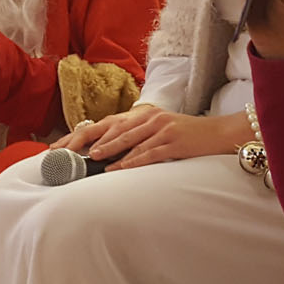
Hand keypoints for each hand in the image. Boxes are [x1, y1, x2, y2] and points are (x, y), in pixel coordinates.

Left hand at [60, 107, 248, 171]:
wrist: (219, 134)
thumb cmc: (186, 136)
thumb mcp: (159, 131)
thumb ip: (136, 138)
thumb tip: (107, 155)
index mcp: (142, 115)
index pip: (106, 124)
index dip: (83, 134)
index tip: (64, 146)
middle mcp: (149, 118)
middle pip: (113, 130)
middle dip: (90, 141)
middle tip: (71, 152)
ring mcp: (162, 129)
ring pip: (130, 140)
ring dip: (111, 150)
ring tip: (93, 158)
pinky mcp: (174, 142)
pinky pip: (150, 153)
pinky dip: (133, 161)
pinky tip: (121, 168)